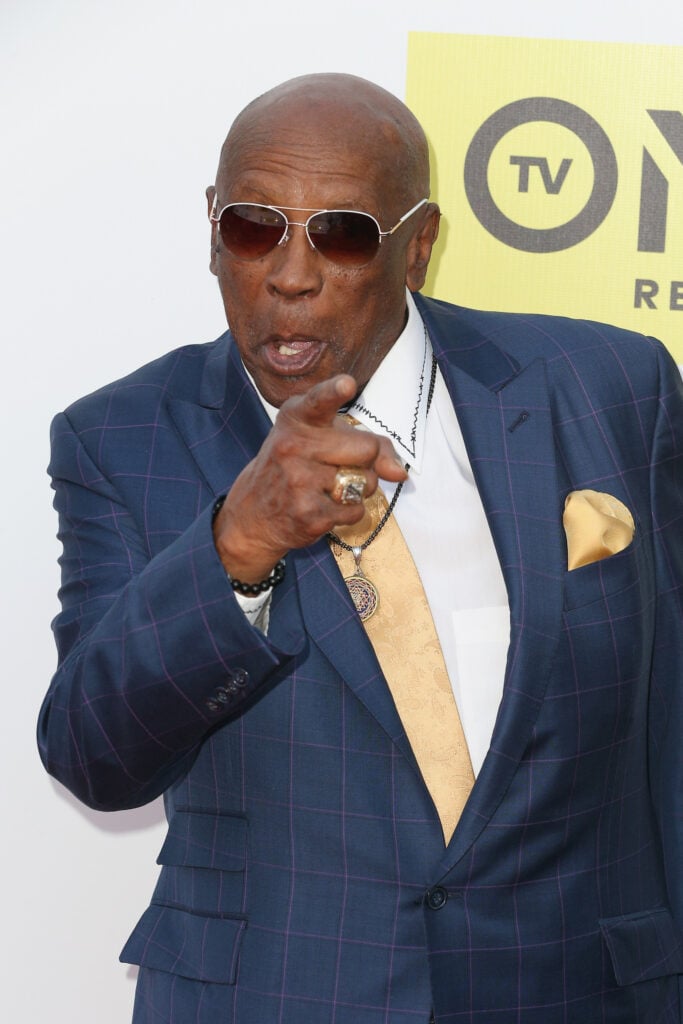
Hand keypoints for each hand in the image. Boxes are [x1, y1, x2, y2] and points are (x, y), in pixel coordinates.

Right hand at [213, 374, 407, 581]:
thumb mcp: (321, 439)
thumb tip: (399, 474)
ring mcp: (299, 481)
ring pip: (365, 483)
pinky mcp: (308, 514)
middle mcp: (294, 446)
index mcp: (297, 419)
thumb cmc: (296, 465)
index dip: (334, 392)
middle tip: (343, 465)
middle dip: (367, 460)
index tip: (346, 384)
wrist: (253, 512)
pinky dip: (349, 511)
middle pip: (366, 449)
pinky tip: (324, 507)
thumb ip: (367, 443)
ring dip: (359, 489)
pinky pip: (355, 510)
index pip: (318, 401)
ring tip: (330, 487)